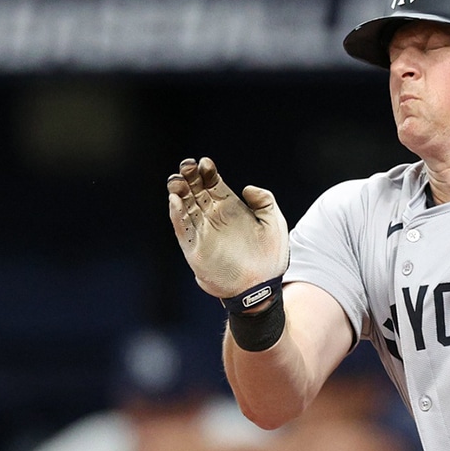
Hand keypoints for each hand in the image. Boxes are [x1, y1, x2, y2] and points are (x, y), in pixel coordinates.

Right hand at [166, 157, 288, 299]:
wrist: (262, 288)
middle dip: (190, 177)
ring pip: (185, 208)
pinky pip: (183, 229)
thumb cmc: (271, 257)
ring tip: (176, 179)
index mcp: (231, 210)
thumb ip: (264, 201)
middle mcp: (214, 218)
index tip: (206, 162)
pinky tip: (175, 200)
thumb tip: (246, 188)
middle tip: (187, 164)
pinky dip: (177, 215)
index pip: (214, 185)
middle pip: (196, 192)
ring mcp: (203, 233)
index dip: (208, 173)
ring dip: (179, 193)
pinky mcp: (194, 249)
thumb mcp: (274, 223)